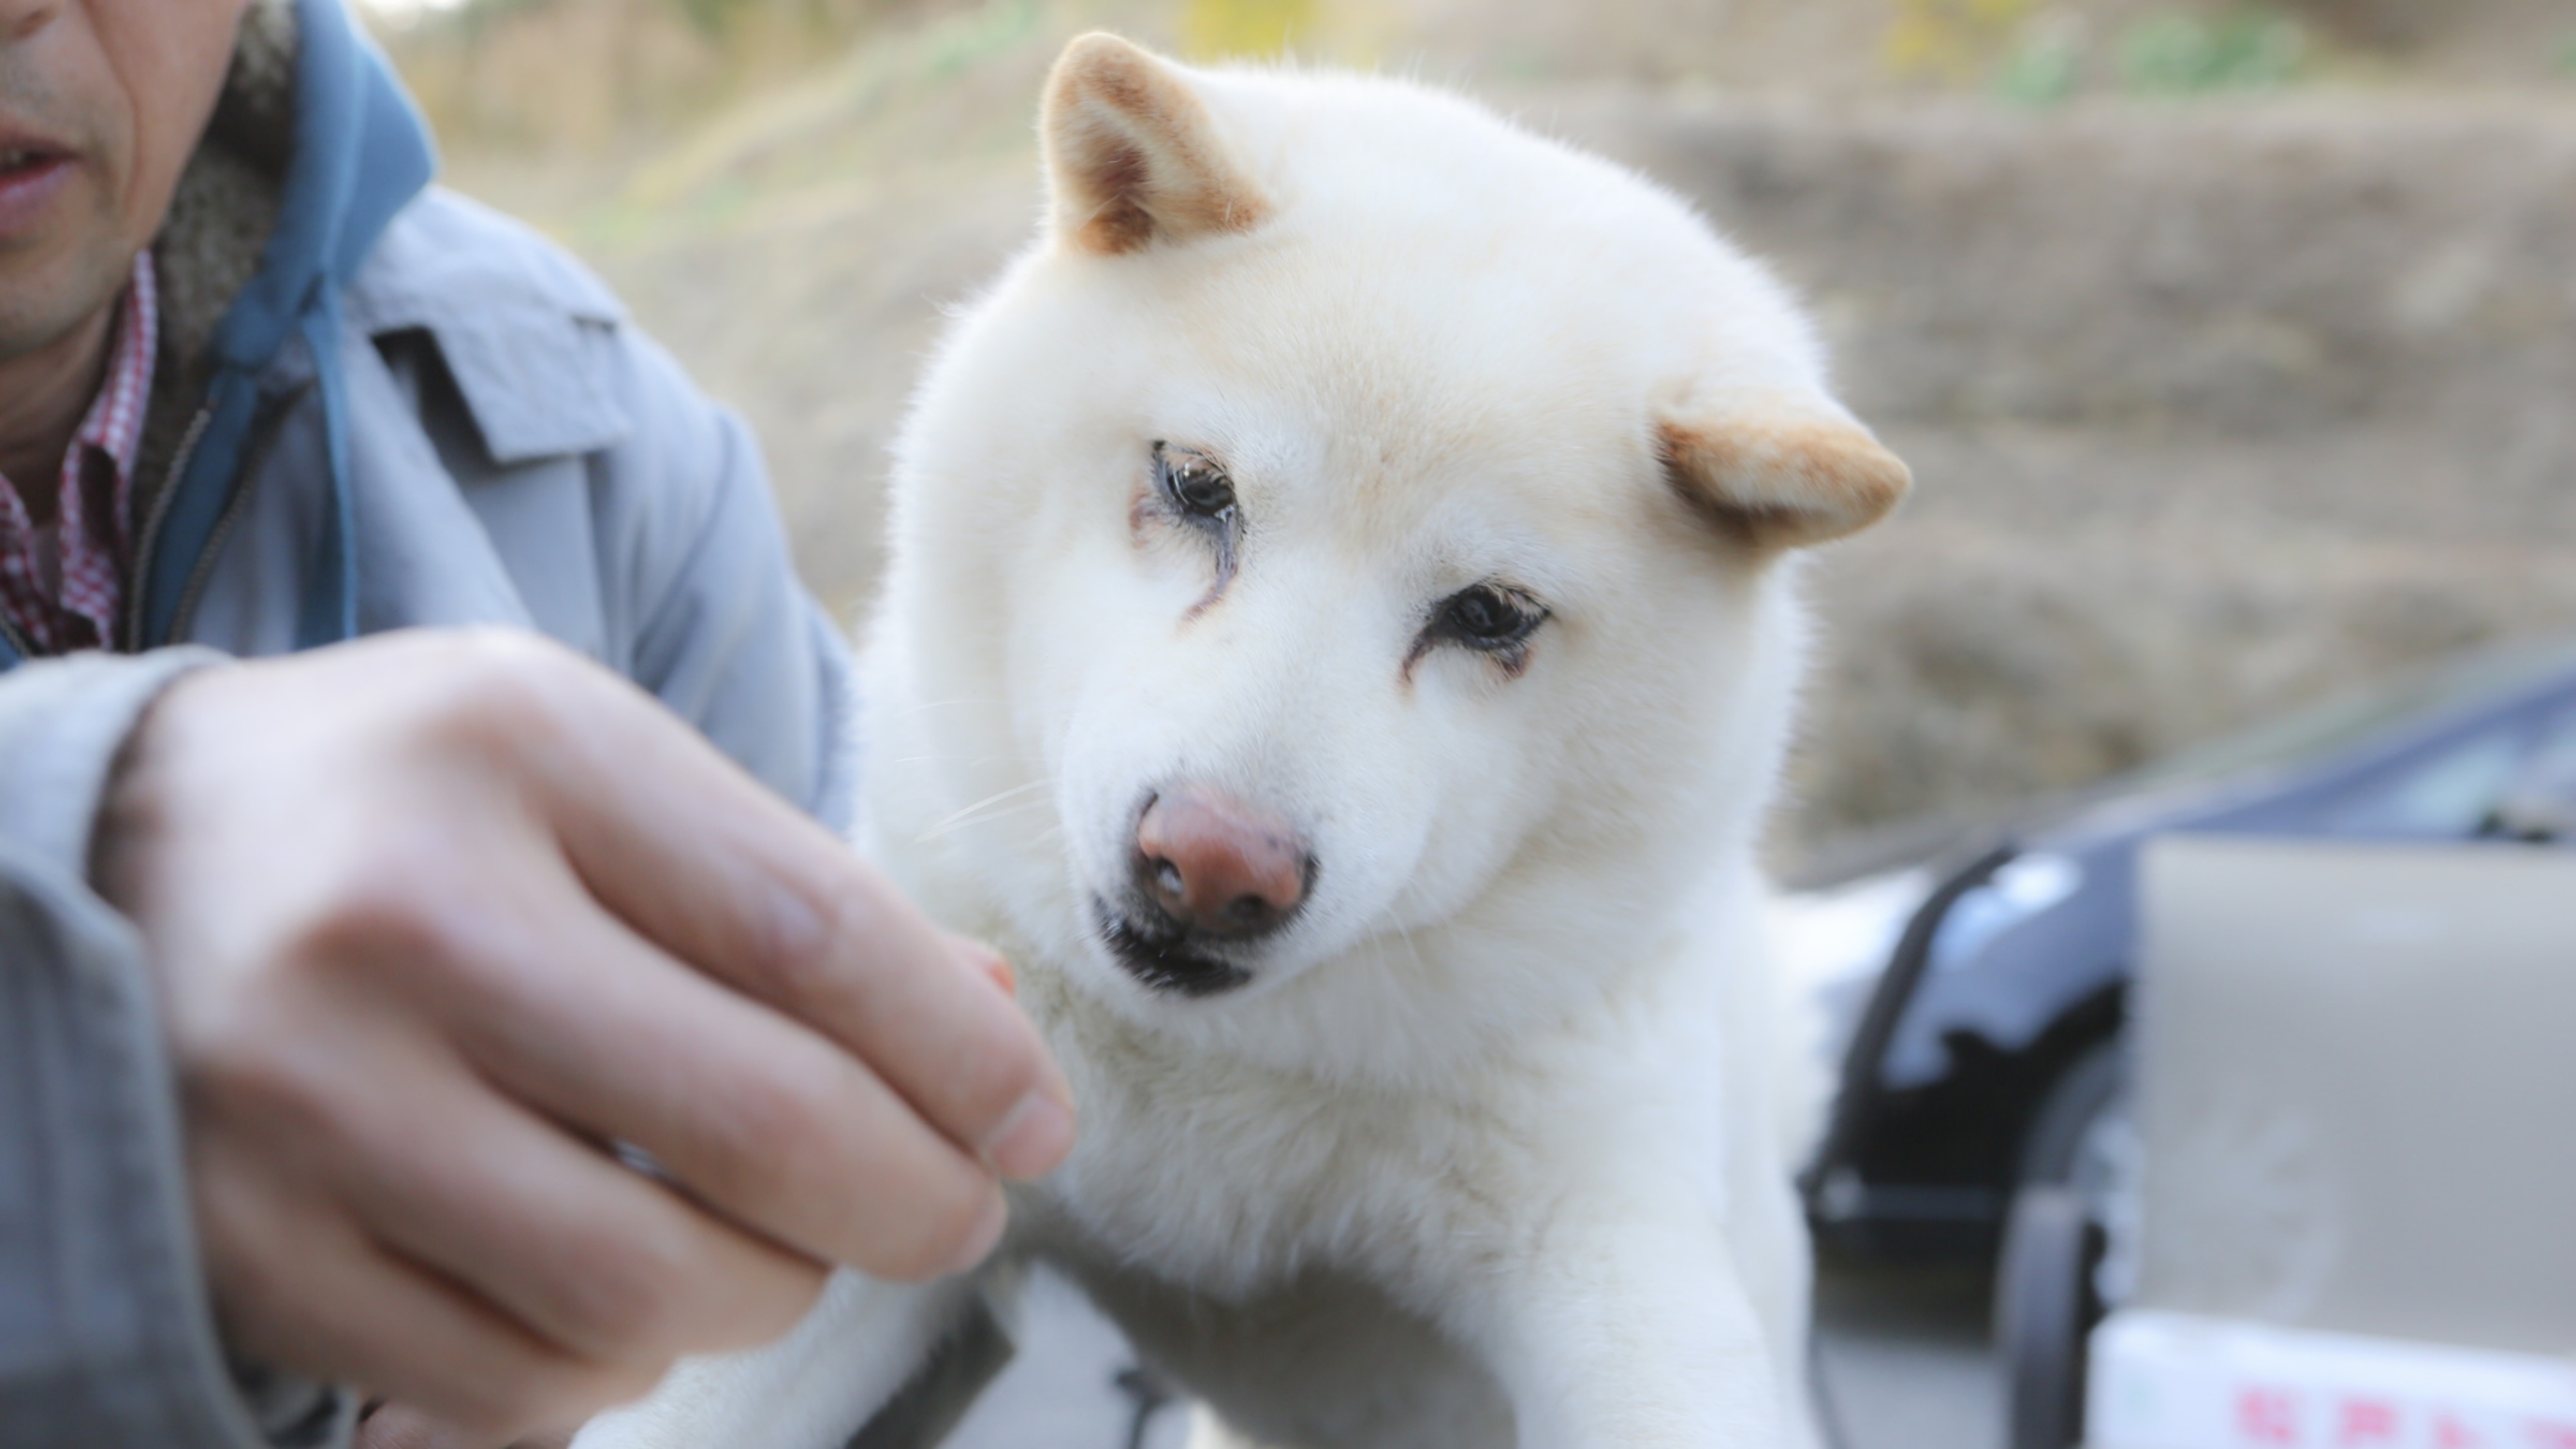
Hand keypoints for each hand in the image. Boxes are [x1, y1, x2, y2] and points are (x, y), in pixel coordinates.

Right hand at [93, 629, 1072, 1439]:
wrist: (108, 860)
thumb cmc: (415, 807)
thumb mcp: (598, 770)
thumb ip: (792, 893)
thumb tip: (996, 1040)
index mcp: (522, 750)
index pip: (818, 933)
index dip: (966, 1058)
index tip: (1033, 1123)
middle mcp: (402, 915)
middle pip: (759, 1124)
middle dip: (914, 1202)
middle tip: (953, 1214)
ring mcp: (304, 1095)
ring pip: (646, 1286)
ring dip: (769, 1294)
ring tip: (778, 1248)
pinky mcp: (246, 1246)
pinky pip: (513, 1376)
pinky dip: (617, 1361)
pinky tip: (624, 1293)